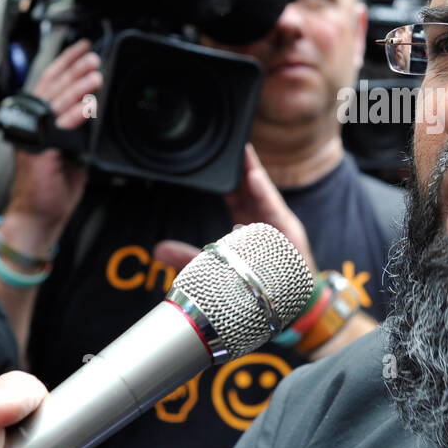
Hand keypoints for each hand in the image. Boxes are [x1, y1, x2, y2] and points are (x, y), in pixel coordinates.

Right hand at [1, 39, 102, 252]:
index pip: (50, 83)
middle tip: (92, 56)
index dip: (66, 64)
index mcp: (36, 120)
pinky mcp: (39, 152)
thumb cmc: (53, 185)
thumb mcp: (70, 148)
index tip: (83, 49)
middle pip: (52, 87)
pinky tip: (90, 102)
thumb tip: (94, 107)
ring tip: (95, 73)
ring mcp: (32, 137)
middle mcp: (31, 125)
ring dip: (78, 86)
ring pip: (56, 103)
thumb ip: (76, 127)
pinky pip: (60, 127)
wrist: (40, 214)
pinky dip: (76, 113)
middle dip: (73, 69)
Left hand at [153, 143, 315, 272]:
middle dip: (241, 166)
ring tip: (243, 151)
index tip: (216, 159)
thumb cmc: (256, 284)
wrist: (287, 304)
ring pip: (263, 191)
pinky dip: (264, 192)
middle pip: (250, 187)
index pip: (235, 194)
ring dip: (252, 170)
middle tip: (231, 144)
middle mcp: (263, 221)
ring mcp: (277, 225)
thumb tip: (158, 249)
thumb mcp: (215, 268)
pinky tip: (254, 176)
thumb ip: (188, 257)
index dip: (227, 177)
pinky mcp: (289, 232)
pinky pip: (274, 208)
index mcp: (247, 225)